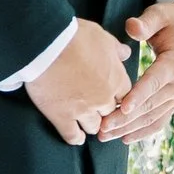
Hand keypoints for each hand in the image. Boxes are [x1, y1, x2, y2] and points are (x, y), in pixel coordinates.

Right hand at [24, 21, 133, 144]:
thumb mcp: (102, 36)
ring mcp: (84, 110)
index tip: (111, 96)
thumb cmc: (75, 35)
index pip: (126, 97)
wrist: (47, 43)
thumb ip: (116, 49)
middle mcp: (104, 98)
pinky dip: (75, 137)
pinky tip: (75, 136)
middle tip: (97, 108)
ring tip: (85, 120)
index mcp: (116, 79)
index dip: (117, 96)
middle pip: (111, 114)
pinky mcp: (62, 117)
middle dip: (105, 111)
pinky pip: (73, 136)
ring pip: (95, 127)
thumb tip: (126, 54)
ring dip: (91, 124)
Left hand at [96, 0, 173, 144]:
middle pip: (149, 105)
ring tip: (105, 136)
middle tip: (101, 127)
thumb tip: (131, 28)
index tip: (122, 108)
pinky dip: (143, 131)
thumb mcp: (161, 14)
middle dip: (124, 119)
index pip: (154, 82)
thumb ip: (146, 22)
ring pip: (152, 117)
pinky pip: (159, 120)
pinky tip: (125, 138)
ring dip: (129, 128)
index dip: (138, 96)